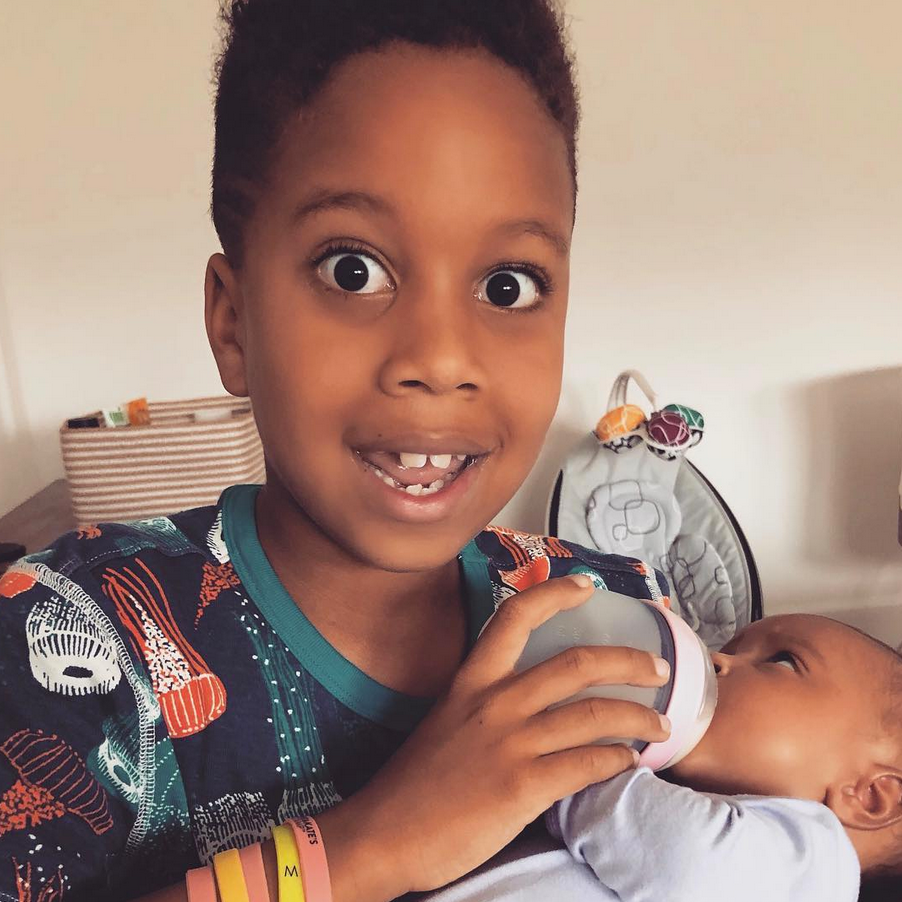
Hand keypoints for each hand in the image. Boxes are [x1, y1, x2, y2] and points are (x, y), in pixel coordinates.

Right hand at [349, 575, 670, 894]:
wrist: (384, 834)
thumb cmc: (414, 782)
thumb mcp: (446, 721)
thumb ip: (487, 704)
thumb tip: (534, 703)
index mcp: (471, 680)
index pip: (515, 617)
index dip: (555, 593)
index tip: (587, 584)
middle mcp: (494, 702)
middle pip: (577, 663)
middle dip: (628, 661)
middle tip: (657, 668)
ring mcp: (509, 743)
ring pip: (594, 714)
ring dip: (638, 717)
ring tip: (661, 724)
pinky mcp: (521, 786)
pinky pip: (587, 764)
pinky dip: (617, 760)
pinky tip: (628, 763)